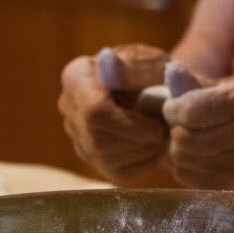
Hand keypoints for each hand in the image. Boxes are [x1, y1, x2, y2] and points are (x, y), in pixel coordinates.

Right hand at [58, 44, 168, 181]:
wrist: (156, 91)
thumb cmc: (155, 73)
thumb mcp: (152, 62)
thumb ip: (134, 65)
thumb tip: (107, 60)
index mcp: (76, 76)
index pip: (93, 112)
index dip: (129, 125)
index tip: (158, 124)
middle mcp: (68, 107)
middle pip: (99, 140)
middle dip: (138, 140)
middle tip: (165, 130)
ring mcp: (77, 136)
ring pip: (106, 158)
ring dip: (143, 151)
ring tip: (161, 134)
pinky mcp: (91, 158)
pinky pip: (116, 172)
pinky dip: (143, 162)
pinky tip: (153, 144)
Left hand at [162, 67, 233, 189]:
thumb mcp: (233, 87)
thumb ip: (200, 83)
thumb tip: (170, 74)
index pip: (191, 112)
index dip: (173, 109)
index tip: (173, 106)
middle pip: (185, 138)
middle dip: (174, 128)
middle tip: (179, 123)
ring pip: (182, 158)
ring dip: (176, 146)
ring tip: (186, 136)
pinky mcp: (231, 183)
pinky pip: (186, 175)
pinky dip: (182, 163)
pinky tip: (193, 153)